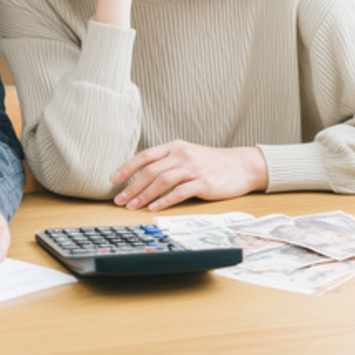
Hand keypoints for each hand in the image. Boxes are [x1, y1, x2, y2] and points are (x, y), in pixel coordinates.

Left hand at [110, 141, 268, 211]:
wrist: (240, 166)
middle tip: (120, 200)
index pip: (145, 156)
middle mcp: (182, 155)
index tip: (114, 180)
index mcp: (174, 146)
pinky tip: (154, 208)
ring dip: (144, 195)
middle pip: (150, 171)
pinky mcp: (203, 183)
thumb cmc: (211, 163)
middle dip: (132, 187)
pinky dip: (164, 200)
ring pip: (162, 181)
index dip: (127, 168)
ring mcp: (193, 168)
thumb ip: (167, 161)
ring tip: (132, 206)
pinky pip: (179, 192)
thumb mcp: (187, 154)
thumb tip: (141, 176)